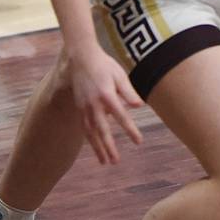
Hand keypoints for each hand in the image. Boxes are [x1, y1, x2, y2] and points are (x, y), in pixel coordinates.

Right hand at [70, 46, 143, 164]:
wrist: (81, 58)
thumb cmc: (104, 65)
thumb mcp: (119, 75)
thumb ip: (128, 92)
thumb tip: (139, 106)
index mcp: (106, 95)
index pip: (121, 117)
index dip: (130, 130)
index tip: (138, 142)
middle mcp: (93, 104)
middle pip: (102, 130)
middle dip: (108, 147)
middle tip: (115, 162)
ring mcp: (84, 106)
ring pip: (90, 132)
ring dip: (97, 148)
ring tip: (104, 161)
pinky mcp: (79, 106)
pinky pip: (84, 126)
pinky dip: (89, 138)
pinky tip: (94, 146)